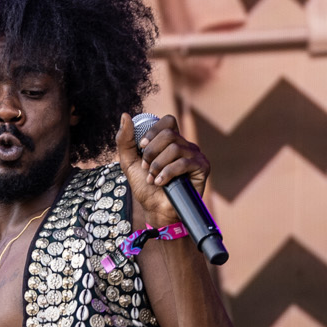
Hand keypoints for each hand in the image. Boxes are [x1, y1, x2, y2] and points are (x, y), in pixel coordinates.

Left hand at [117, 113, 207, 228]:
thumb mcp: (129, 162)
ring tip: (153, 179)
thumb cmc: (145, 187)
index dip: (153, 131)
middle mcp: (185, 145)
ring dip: (158, 165)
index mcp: (171, 141)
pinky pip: (184, 162)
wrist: (156, 210)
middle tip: (146, 168)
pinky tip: (161, 183)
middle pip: (169, 134)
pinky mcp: (202, 167)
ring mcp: (195, 155)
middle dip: (152, 152)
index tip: (141, 146)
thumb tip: (125, 116)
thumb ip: (124, 140)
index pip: (168, 121)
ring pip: (175, 148)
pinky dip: (168, 173)